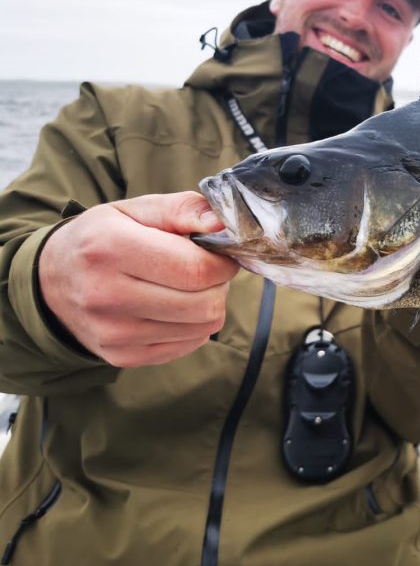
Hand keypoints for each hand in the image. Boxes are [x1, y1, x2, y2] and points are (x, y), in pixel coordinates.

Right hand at [38, 191, 239, 367]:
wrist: (51, 282)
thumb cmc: (102, 239)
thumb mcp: (134, 209)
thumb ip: (182, 209)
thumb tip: (220, 224)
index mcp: (110, 248)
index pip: (196, 270)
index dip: (222, 262)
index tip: (219, 254)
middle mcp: (107, 296)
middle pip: (205, 304)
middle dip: (218, 284)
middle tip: (203, 270)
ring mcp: (114, 333)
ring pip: (204, 327)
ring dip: (208, 305)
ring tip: (185, 287)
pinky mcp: (123, 356)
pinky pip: (189, 345)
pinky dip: (193, 325)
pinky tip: (172, 307)